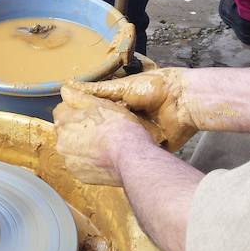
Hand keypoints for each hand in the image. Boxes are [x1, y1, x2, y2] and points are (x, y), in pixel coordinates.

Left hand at [53, 86, 157, 185]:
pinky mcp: (80, 175)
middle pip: (66, 131)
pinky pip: (82, 165)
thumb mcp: (100, 103)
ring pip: (74, 149)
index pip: (62, 111)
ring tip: (105, 144)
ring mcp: (69, 161)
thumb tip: (65, 91)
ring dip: (84, 146)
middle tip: (101, 128)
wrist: (131, 157)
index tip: (91, 113)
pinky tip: (105, 157)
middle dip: (79, 129)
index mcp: (63, 122)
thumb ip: (78, 96)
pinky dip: (90, 161)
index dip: (78, 110)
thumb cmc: (118, 128)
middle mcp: (61, 143)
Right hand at [63, 69, 195, 151]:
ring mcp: (137, 135)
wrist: (184, 102)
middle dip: (94, 139)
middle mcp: (126, 122)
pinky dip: (126, 159)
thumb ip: (95, 91)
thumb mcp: (120, 88)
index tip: (66, 127)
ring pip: (117, 146)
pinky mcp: (149, 147)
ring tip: (90, 156)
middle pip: (104, 133)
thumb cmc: (154, 88)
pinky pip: (135, 156)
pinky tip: (110, 163)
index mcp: (119, 106)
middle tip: (74, 145)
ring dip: (108, 150)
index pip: (96, 116)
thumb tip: (66, 87)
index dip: (83, 122)